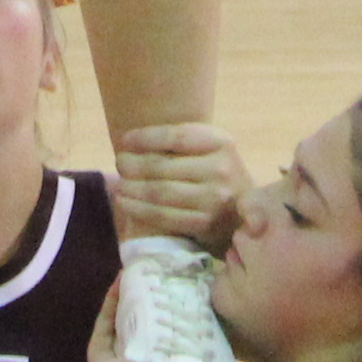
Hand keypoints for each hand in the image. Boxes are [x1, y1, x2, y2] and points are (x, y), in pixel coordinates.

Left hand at [105, 123, 243, 246]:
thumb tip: (130, 142)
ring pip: (160, 192)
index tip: (124, 140)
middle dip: (133, 165)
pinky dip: (139, 209)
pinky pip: (164, 216)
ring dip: (132, 188)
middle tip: (119, 164)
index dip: (145, 138)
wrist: (242, 214)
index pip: (176, 136)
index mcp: (221, 142)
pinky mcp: (206, 224)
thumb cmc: (216, 174)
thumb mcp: (209, 150)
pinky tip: (125, 203)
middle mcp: (221, 169)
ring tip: (118, 185)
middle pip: (164, 166)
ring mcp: (215, 199)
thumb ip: (180, 143)